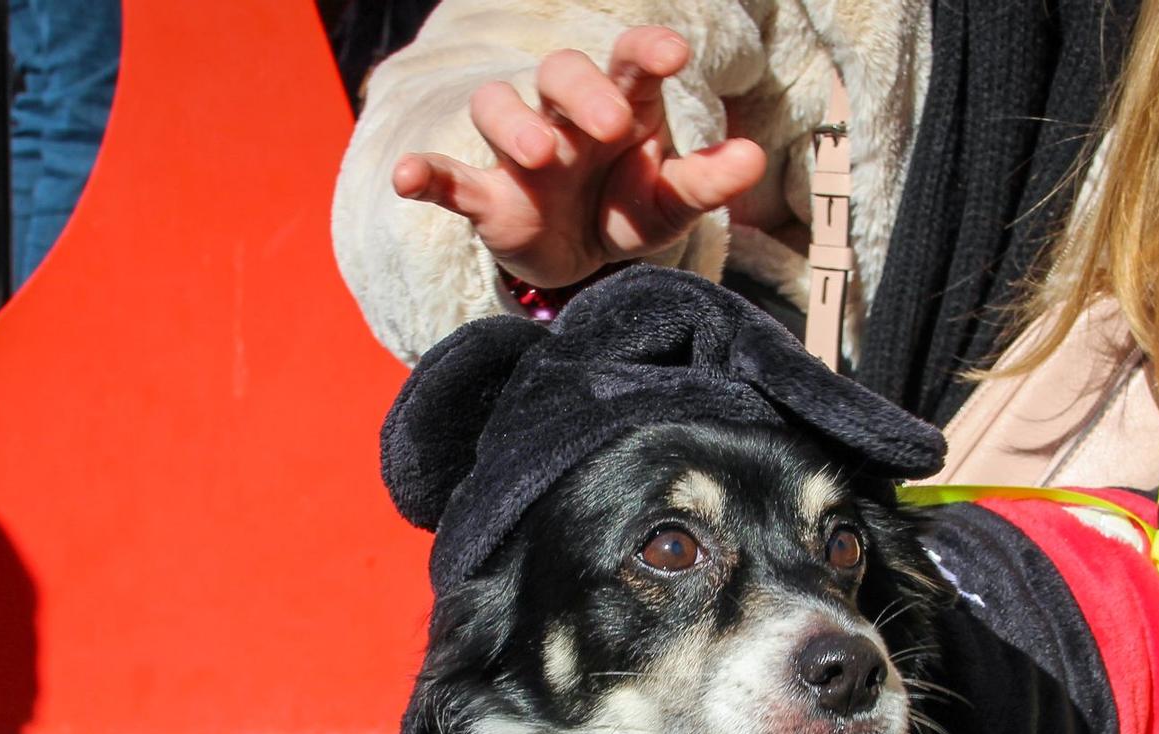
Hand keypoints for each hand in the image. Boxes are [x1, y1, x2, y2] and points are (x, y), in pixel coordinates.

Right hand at [390, 26, 767, 289]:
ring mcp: (519, 150)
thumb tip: (752, 158)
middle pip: (560, 71)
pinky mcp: (485, 195)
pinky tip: (407, 180)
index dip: (647, 49)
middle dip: (583, 90)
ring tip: (541, 155)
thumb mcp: (671, 203)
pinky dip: (424, 174)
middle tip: (611, 124)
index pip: (631, 59)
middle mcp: (564, 114)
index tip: (672, 54)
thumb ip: (706, 181)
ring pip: (497, 105)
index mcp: (620, 102)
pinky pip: (447, 175)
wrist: (582, 260)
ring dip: (514, 122)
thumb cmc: (627, 208)